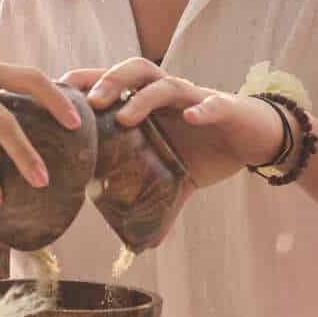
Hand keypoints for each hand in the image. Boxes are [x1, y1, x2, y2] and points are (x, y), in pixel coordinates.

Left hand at [68, 58, 286, 188]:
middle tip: (89, 102)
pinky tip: (191, 119)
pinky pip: (212, 105)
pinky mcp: (225, 108)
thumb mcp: (182, 181)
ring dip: (143, 97)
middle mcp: (170, 95)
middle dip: (110, 81)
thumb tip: (145, 245)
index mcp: (154, 106)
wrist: (258, 137)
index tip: (59, 89)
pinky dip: (202, 110)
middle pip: (136, 72)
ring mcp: (197, 99)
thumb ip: (162, 205)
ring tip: (124, 117)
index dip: (89, 81)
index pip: (117, 84)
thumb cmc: (212, 149)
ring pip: (166, 83)